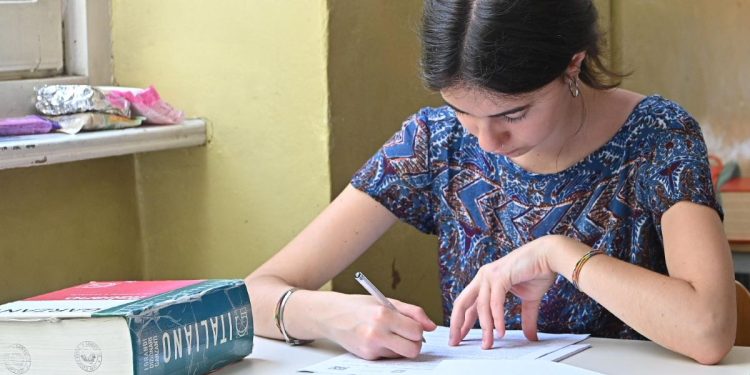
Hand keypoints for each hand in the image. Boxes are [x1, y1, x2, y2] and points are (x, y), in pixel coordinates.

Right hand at [321, 294, 436, 359]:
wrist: (332, 316)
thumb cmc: (359, 306)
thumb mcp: (386, 301)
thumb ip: (412, 312)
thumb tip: (431, 326)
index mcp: (383, 315)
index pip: (416, 331)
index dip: (418, 329)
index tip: (413, 326)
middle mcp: (377, 333)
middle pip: (413, 350)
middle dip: (415, 343)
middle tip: (408, 335)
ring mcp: (371, 347)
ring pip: (402, 355)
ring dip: (402, 347)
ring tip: (390, 334)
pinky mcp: (367, 357)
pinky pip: (389, 357)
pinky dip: (389, 350)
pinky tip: (380, 339)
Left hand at [449, 235, 562, 348]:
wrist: (549, 255)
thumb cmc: (538, 272)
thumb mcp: (529, 300)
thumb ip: (525, 318)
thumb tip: (530, 337)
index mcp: (485, 281)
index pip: (467, 304)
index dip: (461, 321)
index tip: (458, 337)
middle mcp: (483, 277)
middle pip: (462, 303)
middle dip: (458, 323)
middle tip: (456, 342)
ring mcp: (490, 275)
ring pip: (480, 306)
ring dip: (484, 327)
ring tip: (488, 344)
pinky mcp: (500, 275)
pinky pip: (495, 301)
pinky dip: (496, 318)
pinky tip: (500, 331)